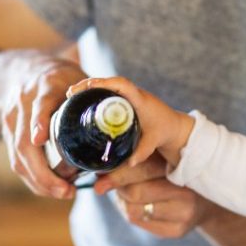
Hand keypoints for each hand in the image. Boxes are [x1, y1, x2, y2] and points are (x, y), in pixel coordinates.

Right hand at [1, 59, 85, 198]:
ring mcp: (11, 118)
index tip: (41, 140)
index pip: (39, 104)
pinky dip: (33, 178)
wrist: (25, 69)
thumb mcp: (80, 79)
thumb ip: (96, 98)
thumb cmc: (63, 78)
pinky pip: (16, 160)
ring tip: (63, 193)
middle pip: (24, 142)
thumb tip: (122, 125)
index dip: (39, 122)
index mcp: (45, 86)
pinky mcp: (7, 132)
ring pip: (18, 156)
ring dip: (38, 181)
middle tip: (66, 190)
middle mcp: (23, 102)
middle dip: (43, 172)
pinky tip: (49, 188)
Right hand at [67, 76, 194, 167]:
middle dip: (88, 85)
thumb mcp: (153, 141)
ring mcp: (128, 96)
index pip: (121, 84)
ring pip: (106, 86)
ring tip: (71, 96)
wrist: (175, 127)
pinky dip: (95, 94)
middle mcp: (133, 93)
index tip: (88, 87)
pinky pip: (108, 93)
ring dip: (89, 88)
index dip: (104, 83)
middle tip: (71, 93)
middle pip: (108, 82)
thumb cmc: (165, 131)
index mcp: (139, 99)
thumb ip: (142, 152)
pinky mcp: (125, 101)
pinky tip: (81, 101)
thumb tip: (130, 163)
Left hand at [94, 153, 212, 237]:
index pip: (142, 169)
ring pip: (134, 210)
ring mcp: (183, 214)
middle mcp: (186, 192)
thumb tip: (100, 169)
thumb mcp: (163, 160)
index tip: (98, 173)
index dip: (117, 173)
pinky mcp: (177, 231)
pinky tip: (136, 203)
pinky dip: (131, 211)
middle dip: (117, 186)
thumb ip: (138, 161)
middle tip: (105, 181)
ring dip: (122, 200)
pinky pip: (140, 221)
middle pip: (135, 192)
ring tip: (125, 191)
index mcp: (182, 167)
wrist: (207, 201)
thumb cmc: (177, 174)